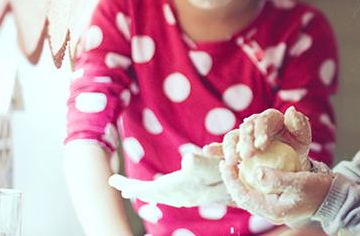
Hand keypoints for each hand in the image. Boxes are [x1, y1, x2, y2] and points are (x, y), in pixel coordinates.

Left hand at [108, 153, 231, 207]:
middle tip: (114, 182)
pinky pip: (170, 194)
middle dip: (134, 188)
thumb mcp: (215, 165)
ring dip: (145, 190)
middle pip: (152, 193)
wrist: (244, 184)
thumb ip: (200, 164)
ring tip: (130, 187)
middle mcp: (183, 195)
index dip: (133, 187)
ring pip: (160, 195)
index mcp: (183, 188)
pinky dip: (158, 192)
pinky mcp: (195, 195)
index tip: (115, 183)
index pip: (151, 190)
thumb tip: (186, 161)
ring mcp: (189, 197)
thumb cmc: (229, 169)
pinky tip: (158, 191)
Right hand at [216, 106, 311, 170]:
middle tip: (248, 155)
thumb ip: (300, 124)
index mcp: (270, 117)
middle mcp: (254, 123)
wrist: (289, 159)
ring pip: (233, 137)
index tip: (263, 145)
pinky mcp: (237, 147)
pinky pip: (224, 147)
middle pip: (246, 128)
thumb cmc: (297, 145)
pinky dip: (216, 149)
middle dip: (246, 141)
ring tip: (232, 162)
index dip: (262, 130)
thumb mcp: (303, 136)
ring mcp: (244, 135)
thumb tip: (291, 110)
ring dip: (231, 148)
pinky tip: (207, 152)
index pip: (264, 120)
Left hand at [219, 160, 331, 223]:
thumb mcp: (299, 181)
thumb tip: (256, 171)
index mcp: (272, 210)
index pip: (243, 196)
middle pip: (242, 198)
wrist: (331, 199)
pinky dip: (249, 181)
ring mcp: (272, 209)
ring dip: (238, 181)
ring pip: (247, 196)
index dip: (231, 180)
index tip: (226, 163)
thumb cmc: (317, 189)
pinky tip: (247, 169)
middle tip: (224, 162)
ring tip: (232, 165)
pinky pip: (256, 193)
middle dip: (231, 181)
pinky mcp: (276, 203)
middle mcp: (269, 213)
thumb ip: (277, 178)